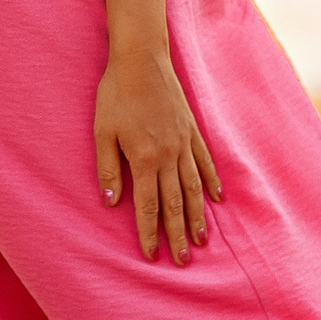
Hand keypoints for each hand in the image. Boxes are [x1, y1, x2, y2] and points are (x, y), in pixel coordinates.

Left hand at [93, 45, 221, 264]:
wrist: (142, 58)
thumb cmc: (116, 93)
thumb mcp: (102, 131)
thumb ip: (108, 167)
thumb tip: (112, 201)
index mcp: (145, 158)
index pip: (149, 205)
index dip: (150, 232)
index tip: (153, 255)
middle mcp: (169, 156)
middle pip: (175, 204)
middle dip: (178, 234)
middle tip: (185, 260)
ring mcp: (184, 143)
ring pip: (194, 188)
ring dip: (198, 216)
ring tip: (202, 240)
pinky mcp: (192, 131)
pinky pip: (205, 162)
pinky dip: (211, 182)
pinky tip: (218, 199)